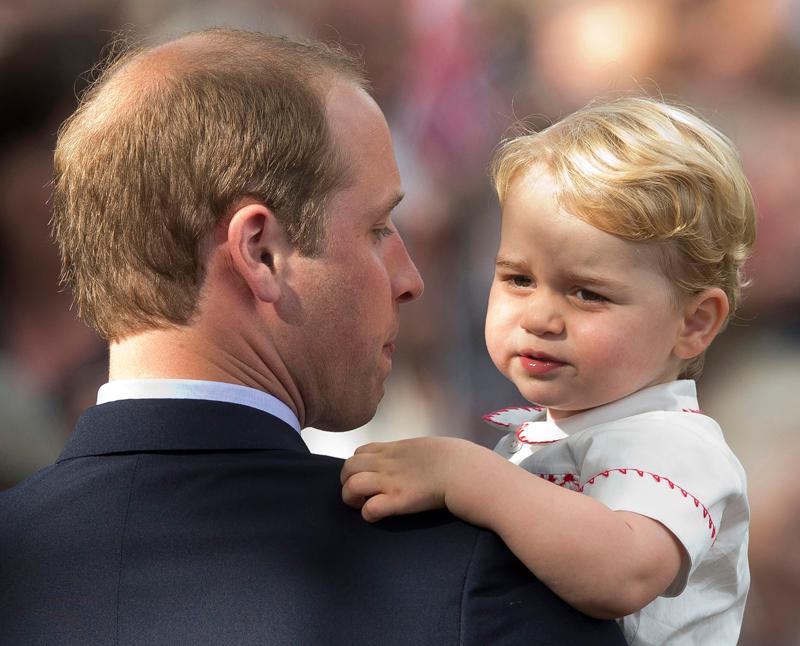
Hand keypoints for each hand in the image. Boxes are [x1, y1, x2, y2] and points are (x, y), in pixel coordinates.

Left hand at [340, 437, 470, 522]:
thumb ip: (413, 454)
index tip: (367, 476)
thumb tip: (415, 461)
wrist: (465, 471)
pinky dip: (368, 514)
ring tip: (362, 504)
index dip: (358, 465)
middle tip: (360, 493)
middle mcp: (387, 463)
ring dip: (351, 497)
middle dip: (347, 481)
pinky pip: (369, 509)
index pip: (361, 452)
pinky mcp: (397, 501)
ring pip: (351, 485)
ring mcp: (390, 482)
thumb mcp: (428, 448)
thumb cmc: (456, 459)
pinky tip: (378, 515)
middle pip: (348, 466)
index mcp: (394, 449)